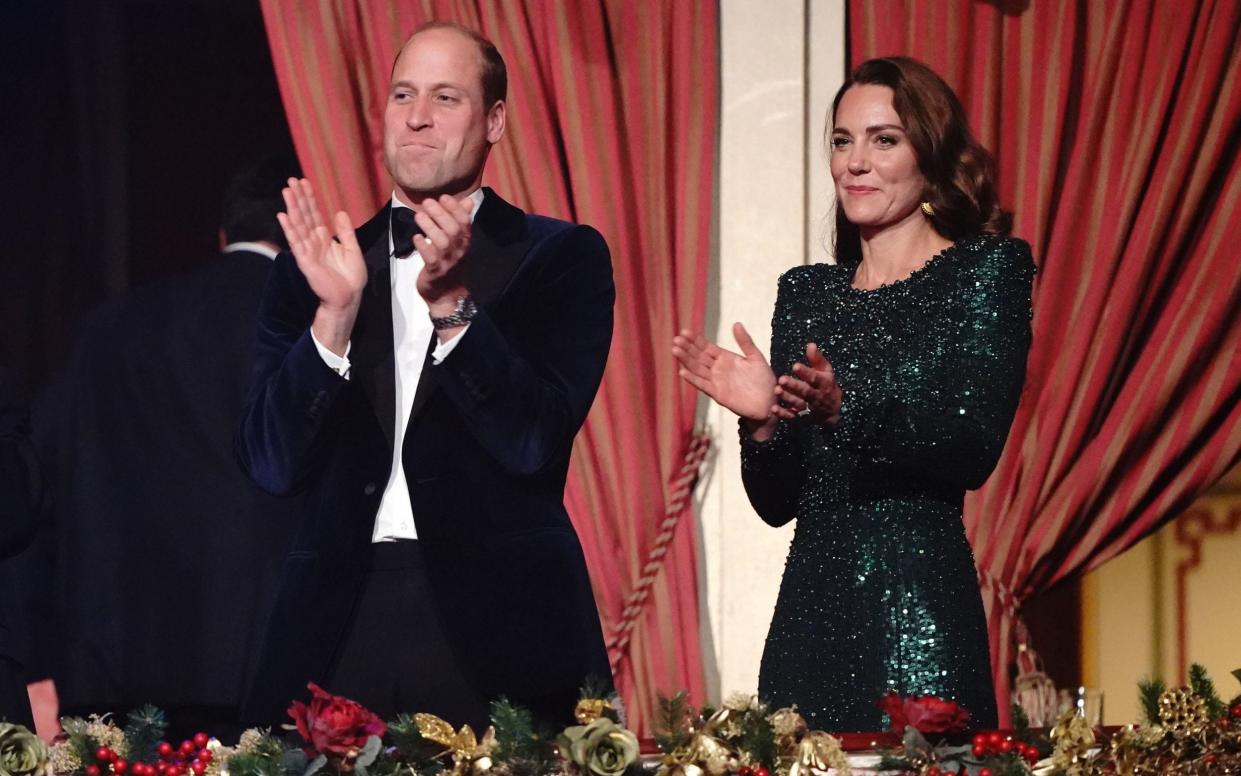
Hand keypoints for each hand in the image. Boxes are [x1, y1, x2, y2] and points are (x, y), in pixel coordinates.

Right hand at [277, 178, 364, 354]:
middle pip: (304, 215)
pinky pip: (296, 242)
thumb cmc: (351, 277)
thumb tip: (339, 212)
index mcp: (324, 238)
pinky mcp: (305, 261)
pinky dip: (289, 229)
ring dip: (291, 207)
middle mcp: (313, 242)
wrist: (349, 297)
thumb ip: (345, 231)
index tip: (303, 182)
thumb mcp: (352, 249)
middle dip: (298, 198)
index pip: (314, 214)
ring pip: (298, 225)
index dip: (309, 198)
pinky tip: (282, 216)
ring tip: (286, 191)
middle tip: (291, 180)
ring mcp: (308, 250)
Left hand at [413, 194, 473, 310]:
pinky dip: (423, 246)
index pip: (464, 222)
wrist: (447, 294)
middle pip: (453, 229)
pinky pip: (430, 258)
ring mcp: (448, 261)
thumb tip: (468, 200)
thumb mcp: (458, 241)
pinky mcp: (435, 272)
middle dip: (440, 214)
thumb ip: (461, 220)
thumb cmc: (450, 263)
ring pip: (441, 242)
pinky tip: (416, 238)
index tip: (443, 197)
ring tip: (418, 215)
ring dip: (430, 227)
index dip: (455, 208)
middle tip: (427, 202)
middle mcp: (459, 250)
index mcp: (465, 241)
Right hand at [673, 323, 777, 422]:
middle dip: (687, 348)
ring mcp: (716, 381)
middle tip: (676, 339)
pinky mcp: (718, 394)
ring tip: (675, 350)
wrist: (770, 402)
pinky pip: (703, 385)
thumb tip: (736, 323)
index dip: (695, 340)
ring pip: (697, 369)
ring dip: (686, 360)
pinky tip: (683, 372)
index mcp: (725, 358)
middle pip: (698, 356)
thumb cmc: (764, 380)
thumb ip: (745, 341)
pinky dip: (693, 379)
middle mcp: (718, 369)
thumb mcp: (756, 357)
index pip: (706, 347)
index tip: (684, 331)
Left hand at [773, 342, 841, 424]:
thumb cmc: (826, 385)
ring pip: (798, 403)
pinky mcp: (802, 417)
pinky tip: (774, 408)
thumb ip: (817, 359)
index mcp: (823, 383)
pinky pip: (792, 416)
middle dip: (794, 386)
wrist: (833, 410)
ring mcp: (809, 407)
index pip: (815, 377)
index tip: (795, 366)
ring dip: (787, 398)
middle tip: (782, 379)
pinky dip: (783, 414)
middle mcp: (817, 396)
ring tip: (777, 390)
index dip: (806, 373)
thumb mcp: (826, 371)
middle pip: (806, 391)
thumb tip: (810, 344)